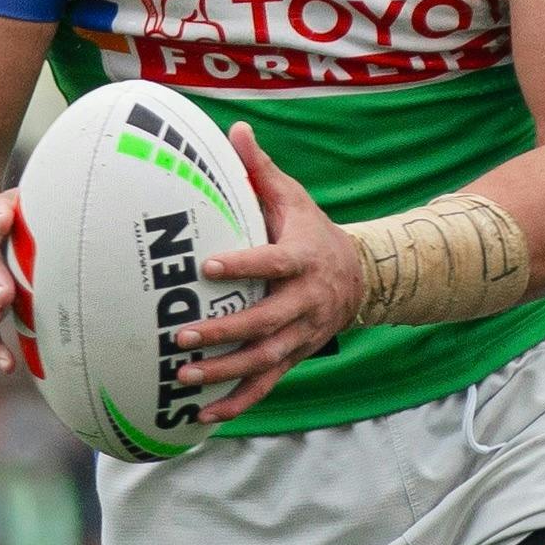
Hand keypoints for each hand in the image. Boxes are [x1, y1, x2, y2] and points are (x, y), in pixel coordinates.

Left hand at [167, 124, 357, 425]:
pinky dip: (237, 402)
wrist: (361, 279)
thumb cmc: (313, 231)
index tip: (208, 266)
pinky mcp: (295, 357)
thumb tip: (235, 129)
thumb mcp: (294, 198)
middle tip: (183, 335)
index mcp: (303, 259)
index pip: (272, 263)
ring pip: (264, 359)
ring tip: (184, 376)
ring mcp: (302, 335)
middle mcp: (305, 302)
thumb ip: (261, 170)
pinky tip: (203, 414)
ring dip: (224, 372)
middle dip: (225, 332)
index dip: (243, 266)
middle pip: (266, 322)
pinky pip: (266, 384)